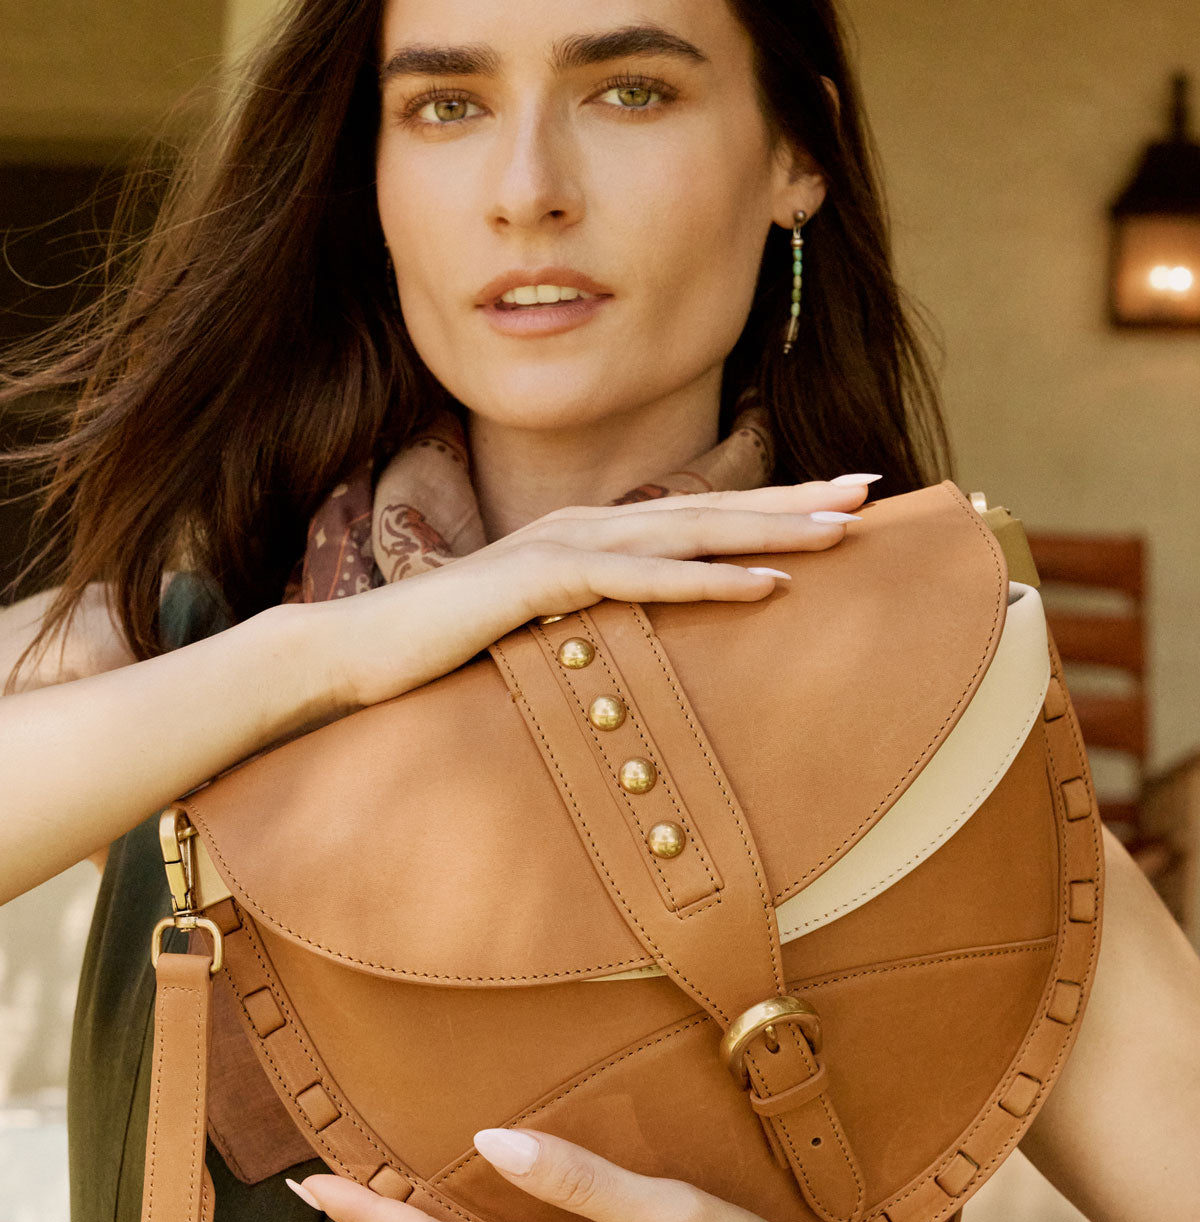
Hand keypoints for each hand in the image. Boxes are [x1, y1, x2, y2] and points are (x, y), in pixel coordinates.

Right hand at [301, 477, 872, 711]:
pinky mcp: (541, 582)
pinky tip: (767, 585)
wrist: (355, 652)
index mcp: (586, 535)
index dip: (768, 506)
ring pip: (689, 533)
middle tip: (871, 493)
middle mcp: (584, 526)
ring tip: (844, 531)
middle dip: (794, 500)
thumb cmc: (441, 646)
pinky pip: (641, 582)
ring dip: (770, 530)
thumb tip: (629, 638)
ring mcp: (562, 548)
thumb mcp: (532, 627)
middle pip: (708, 508)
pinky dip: (708, 582)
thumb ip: (584, 619)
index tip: (836, 504)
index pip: (693, 516)